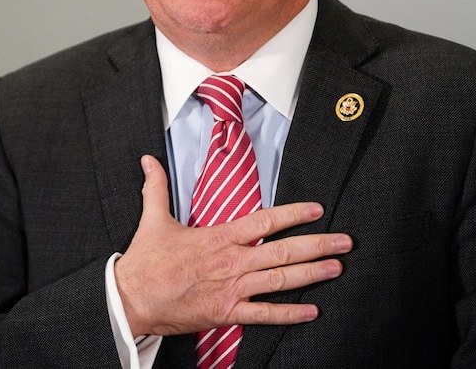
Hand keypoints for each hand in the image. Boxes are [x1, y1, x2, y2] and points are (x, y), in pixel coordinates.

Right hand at [114, 155, 352, 336]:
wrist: (130, 299)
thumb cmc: (145, 262)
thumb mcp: (153, 219)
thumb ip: (156, 187)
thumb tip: (149, 160)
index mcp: (218, 237)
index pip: (264, 222)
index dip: (294, 214)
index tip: (316, 209)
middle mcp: (231, 262)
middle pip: (283, 251)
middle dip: (318, 245)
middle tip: (345, 241)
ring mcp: (231, 289)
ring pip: (281, 280)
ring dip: (312, 274)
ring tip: (337, 268)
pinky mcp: (226, 313)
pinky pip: (264, 315)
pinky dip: (289, 314)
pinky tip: (311, 311)